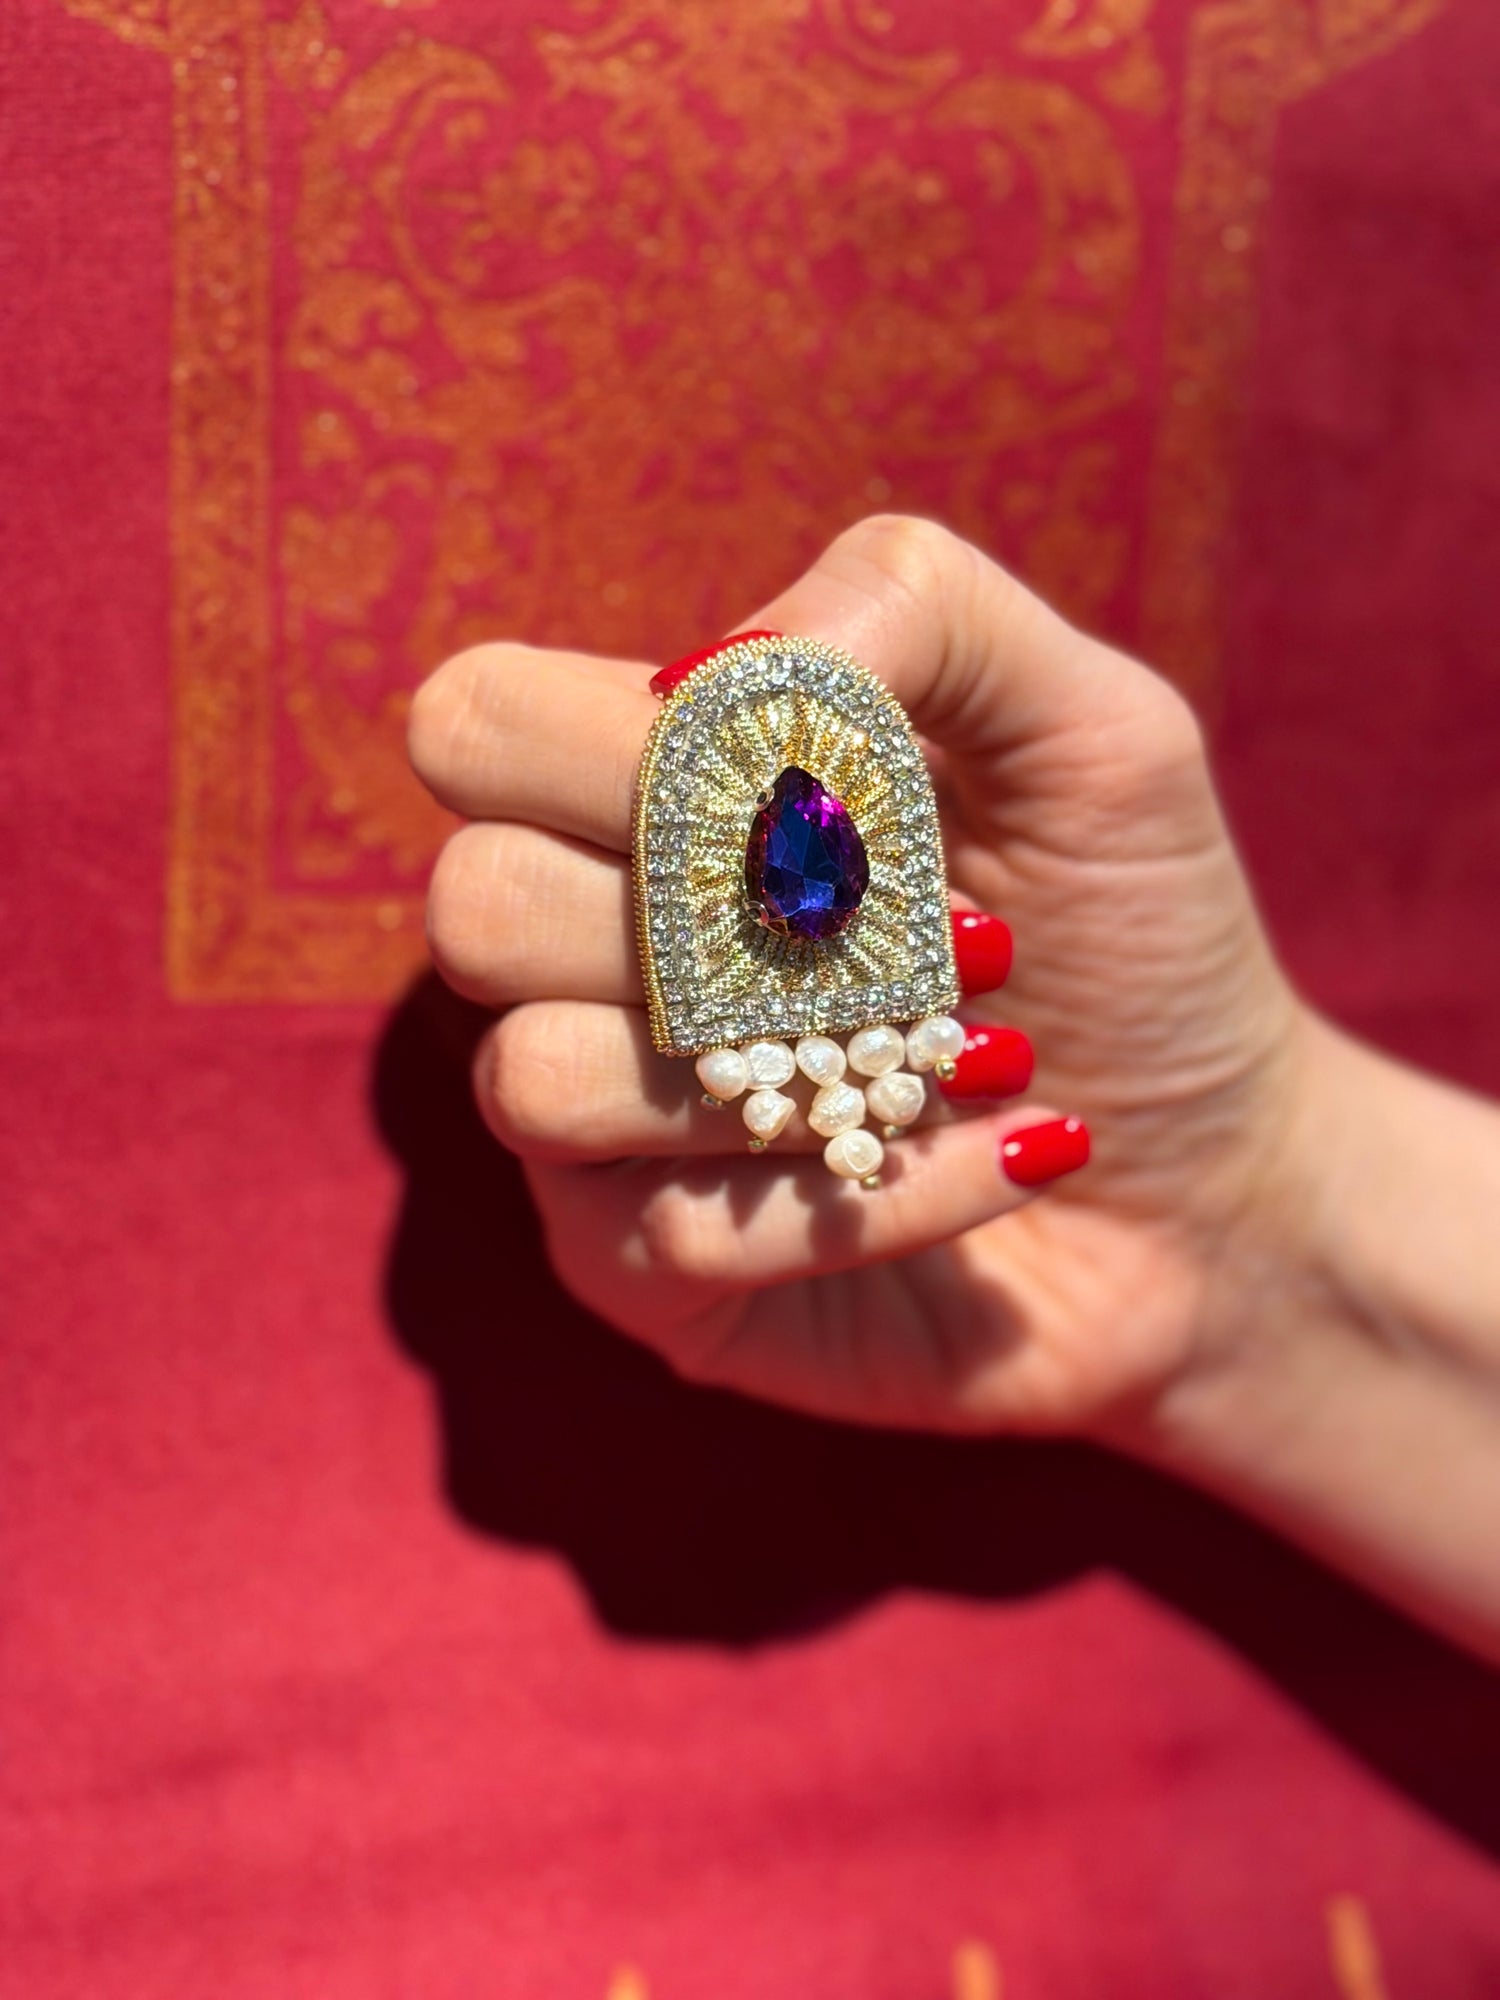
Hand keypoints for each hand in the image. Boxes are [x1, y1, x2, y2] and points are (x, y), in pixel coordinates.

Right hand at [407, 516, 1306, 1438]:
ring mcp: (606, 1126)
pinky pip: (671, 1231)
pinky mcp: (651, 1275)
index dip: (615, 746)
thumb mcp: (1090, 725)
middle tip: (911, 936)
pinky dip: (878, 1186)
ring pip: (540, 1077)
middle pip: (474, 903)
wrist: (1221, 1167)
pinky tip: (1004, 1155)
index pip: (478, 726)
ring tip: (965, 1053)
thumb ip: (916, 610)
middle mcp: (591, 955)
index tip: (816, 794)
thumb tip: (709, 677)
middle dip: (715, 916)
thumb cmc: (1138, 929)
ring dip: (796, 1063)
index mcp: (649, 799)